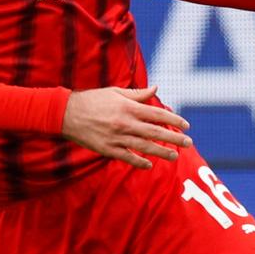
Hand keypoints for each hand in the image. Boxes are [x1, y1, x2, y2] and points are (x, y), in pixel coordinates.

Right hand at [61, 86, 191, 169]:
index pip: (157, 114)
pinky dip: (139, 162)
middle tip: (188, 143)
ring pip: (144, 147)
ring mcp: (116, 137)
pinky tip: (149, 165)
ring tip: (174, 156)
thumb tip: (156, 88)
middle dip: (174, 138)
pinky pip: (127, 157)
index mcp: (128, 107)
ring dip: (161, 152)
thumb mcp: (115, 92)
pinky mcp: (107, 149)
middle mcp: (125, 123)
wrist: (66, 114)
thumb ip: (137, 94)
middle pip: (155, 132)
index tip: (186, 125)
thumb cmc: (92, 100)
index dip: (173, 120)